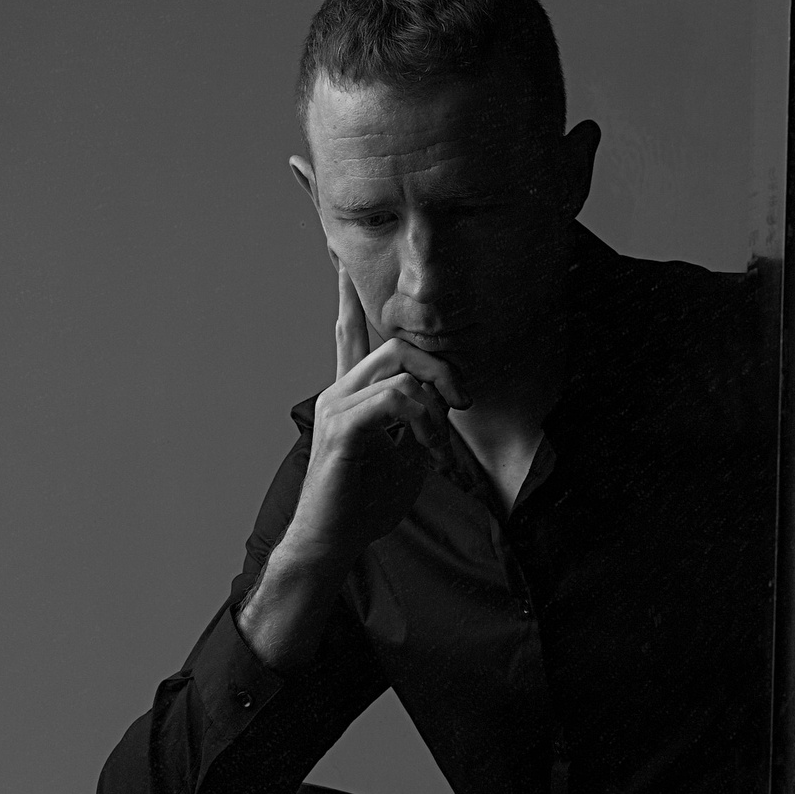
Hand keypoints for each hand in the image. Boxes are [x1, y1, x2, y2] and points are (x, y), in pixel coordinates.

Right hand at [289, 268, 462, 566]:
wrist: (332, 540)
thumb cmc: (364, 502)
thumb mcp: (405, 452)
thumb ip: (419, 419)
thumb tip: (444, 403)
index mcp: (350, 391)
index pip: (349, 328)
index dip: (347, 291)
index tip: (339, 252)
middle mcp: (339, 390)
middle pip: (398, 343)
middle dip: (442, 366)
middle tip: (462, 401)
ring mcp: (337, 407)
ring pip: (401, 367)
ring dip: (436, 403)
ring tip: (440, 442)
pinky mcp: (343, 429)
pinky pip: (396, 399)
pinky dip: (423, 422)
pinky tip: (427, 449)